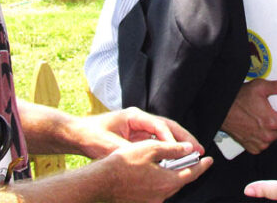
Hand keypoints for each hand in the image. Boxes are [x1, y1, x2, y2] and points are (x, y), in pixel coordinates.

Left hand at [74, 108, 204, 159]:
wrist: (77, 134)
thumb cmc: (90, 135)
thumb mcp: (107, 145)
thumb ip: (126, 151)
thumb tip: (141, 160)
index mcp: (135, 116)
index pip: (159, 125)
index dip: (172, 138)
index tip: (182, 150)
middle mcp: (140, 119)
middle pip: (169, 126)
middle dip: (185, 137)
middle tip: (199, 149)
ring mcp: (140, 128)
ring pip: (166, 134)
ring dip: (180, 143)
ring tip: (194, 153)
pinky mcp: (138, 137)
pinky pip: (159, 142)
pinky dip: (169, 149)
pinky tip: (177, 159)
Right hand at [102, 139, 211, 202]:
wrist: (101, 181)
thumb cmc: (124, 163)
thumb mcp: (151, 149)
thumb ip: (173, 149)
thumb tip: (188, 149)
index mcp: (166, 182)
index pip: (192, 174)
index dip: (202, 166)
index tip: (209, 160)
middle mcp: (161, 195)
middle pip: (181, 181)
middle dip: (188, 170)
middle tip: (192, 159)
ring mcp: (151, 201)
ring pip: (169, 186)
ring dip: (173, 175)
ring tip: (172, 163)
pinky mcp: (142, 202)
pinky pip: (157, 191)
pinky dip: (160, 181)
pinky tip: (154, 172)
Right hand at [221, 78, 276, 153]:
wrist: (220, 110)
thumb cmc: (238, 98)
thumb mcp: (260, 87)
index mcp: (273, 121)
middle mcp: (268, 136)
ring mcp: (260, 144)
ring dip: (276, 129)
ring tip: (265, 117)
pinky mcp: (253, 148)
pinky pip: (266, 143)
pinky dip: (266, 135)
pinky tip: (258, 126)